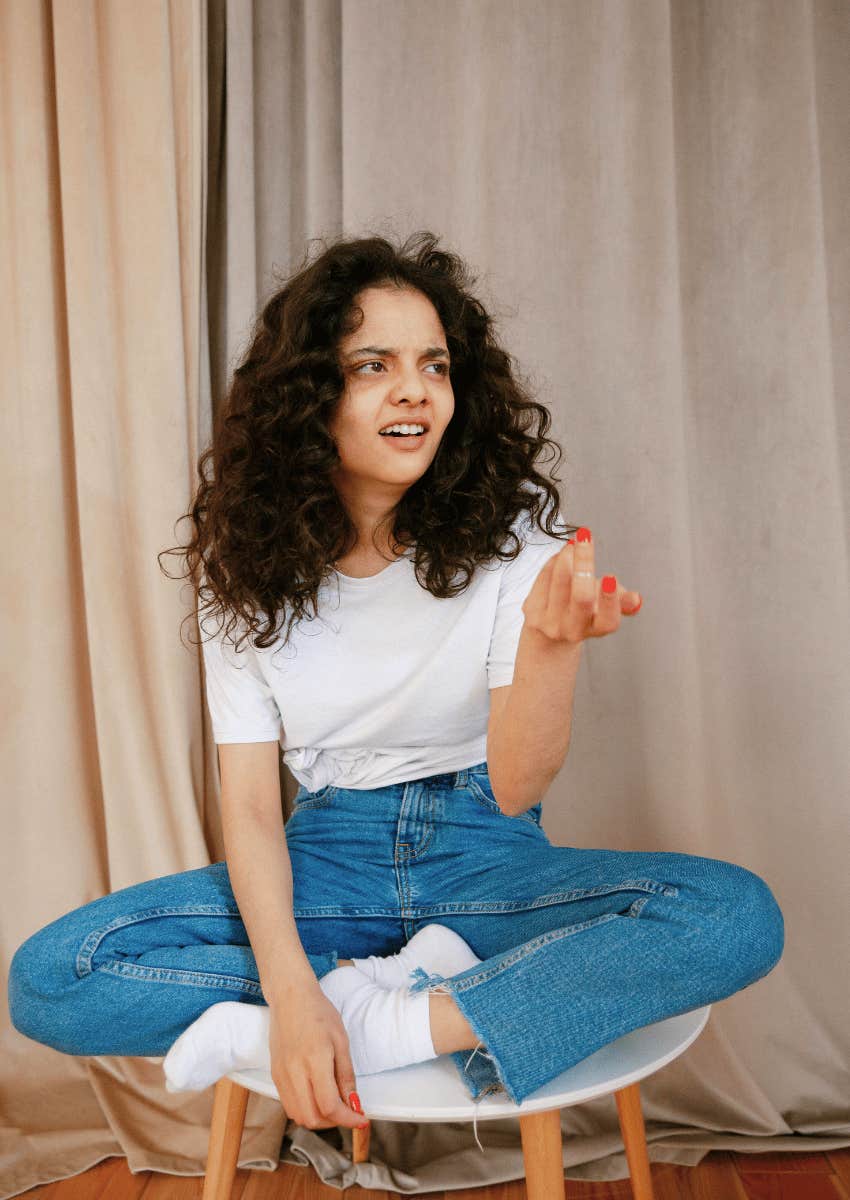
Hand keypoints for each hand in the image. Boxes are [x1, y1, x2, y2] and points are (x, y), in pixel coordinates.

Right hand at [269, 986, 367, 1131]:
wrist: (290, 997)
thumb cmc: (318, 1012)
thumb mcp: (341, 1040)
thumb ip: (346, 1075)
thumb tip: (353, 1103)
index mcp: (315, 1060)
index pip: (329, 1105)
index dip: (347, 1119)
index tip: (360, 1119)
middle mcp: (294, 1072)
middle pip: (312, 1118)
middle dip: (333, 1122)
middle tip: (347, 1111)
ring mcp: (281, 1075)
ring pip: (298, 1116)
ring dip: (318, 1118)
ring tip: (333, 1105)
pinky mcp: (275, 1075)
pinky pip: (289, 1105)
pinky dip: (305, 1109)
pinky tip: (317, 1097)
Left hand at [521, 527, 641, 644]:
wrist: (549, 636)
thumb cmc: (583, 614)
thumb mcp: (604, 608)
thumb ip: (621, 601)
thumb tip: (636, 600)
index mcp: (596, 627)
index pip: (608, 620)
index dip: (610, 600)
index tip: (610, 576)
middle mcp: (573, 629)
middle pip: (582, 598)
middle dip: (585, 565)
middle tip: (586, 538)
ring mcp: (550, 622)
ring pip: (559, 584)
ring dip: (567, 557)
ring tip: (575, 541)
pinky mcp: (532, 613)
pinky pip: (543, 580)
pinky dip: (553, 562)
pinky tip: (562, 554)